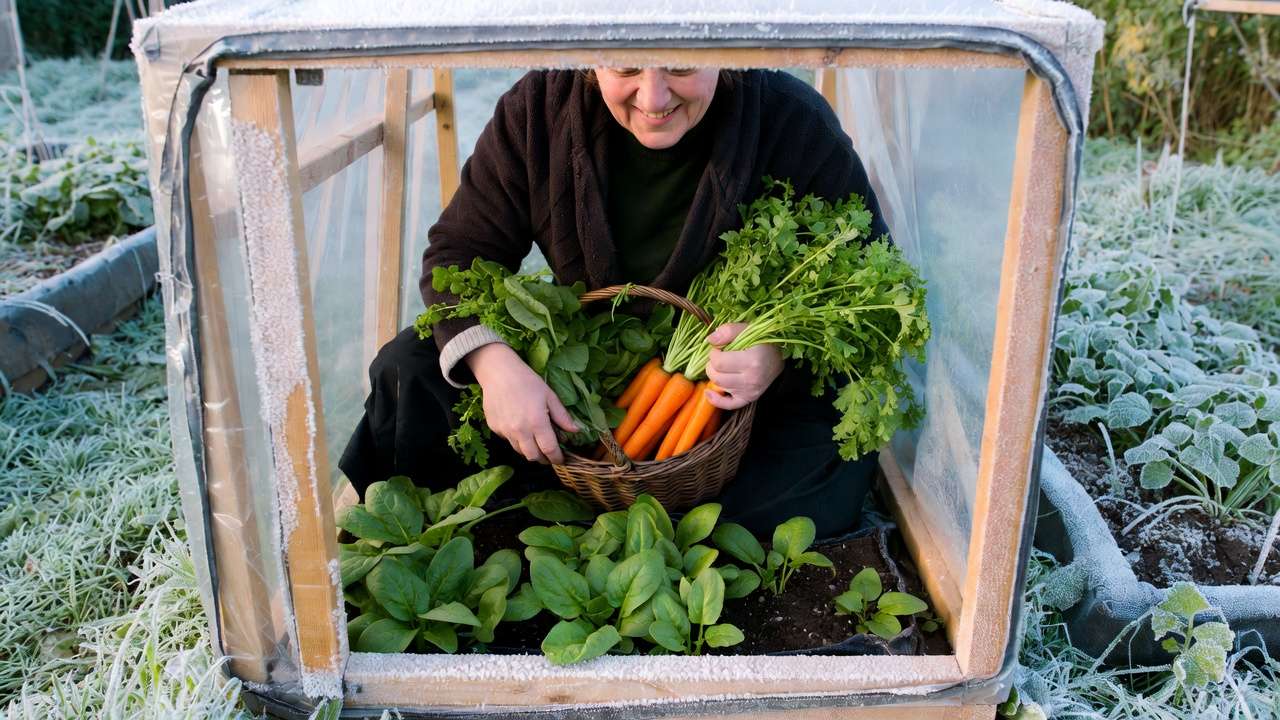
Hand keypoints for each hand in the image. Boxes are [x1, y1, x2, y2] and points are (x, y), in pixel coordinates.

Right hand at [465, 344, 578, 463]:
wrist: (499, 373)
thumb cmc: (527, 381)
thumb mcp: (549, 396)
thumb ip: (562, 416)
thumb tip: (576, 431)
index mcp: (537, 423)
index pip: (549, 450)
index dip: (557, 458)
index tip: (561, 460)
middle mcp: (520, 431)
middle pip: (533, 456)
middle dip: (543, 458)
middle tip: (548, 453)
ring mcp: (505, 431)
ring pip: (519, 451)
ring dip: (529, 450)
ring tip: (534, 441)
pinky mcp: (494, 429)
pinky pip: (508, 440)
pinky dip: (516, 439)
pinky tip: (519, 427)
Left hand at [704, 324, 782, 409]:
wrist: (778, 358)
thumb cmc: (762, 342)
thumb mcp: (748, 329)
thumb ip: (728, 331)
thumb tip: (710, 340)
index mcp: (752, 360)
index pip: (718, 362)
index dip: (714, 353)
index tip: (719, 348)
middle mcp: (752, 379)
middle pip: (716, 376)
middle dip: (712, 364)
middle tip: (719, 357)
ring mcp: (750, 391)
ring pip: (719, 386)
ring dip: (715, 375)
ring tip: (722, 367)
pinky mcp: (749, 398)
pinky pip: (727, 405)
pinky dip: (715, 400)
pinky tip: (709, 392)